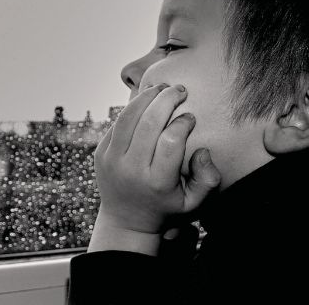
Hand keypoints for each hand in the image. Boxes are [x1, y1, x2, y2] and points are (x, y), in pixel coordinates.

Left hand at [88, 84, 219, 251]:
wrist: (126, 221)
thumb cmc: (166, 207)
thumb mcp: (194, 203)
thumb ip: (208, 179)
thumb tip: (201, 150)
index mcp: (157, 182)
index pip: (171, 141)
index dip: (183, 122)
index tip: (191, 117)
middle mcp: (132, 170)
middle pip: (149, 122)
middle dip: (167, 99)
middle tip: (180, 90)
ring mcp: (112, 160)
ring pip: (128, 117)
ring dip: (146, 96)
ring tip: (162, 88)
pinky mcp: (100, 153)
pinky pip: (117, 123)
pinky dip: (132, 108)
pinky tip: (146, 100)